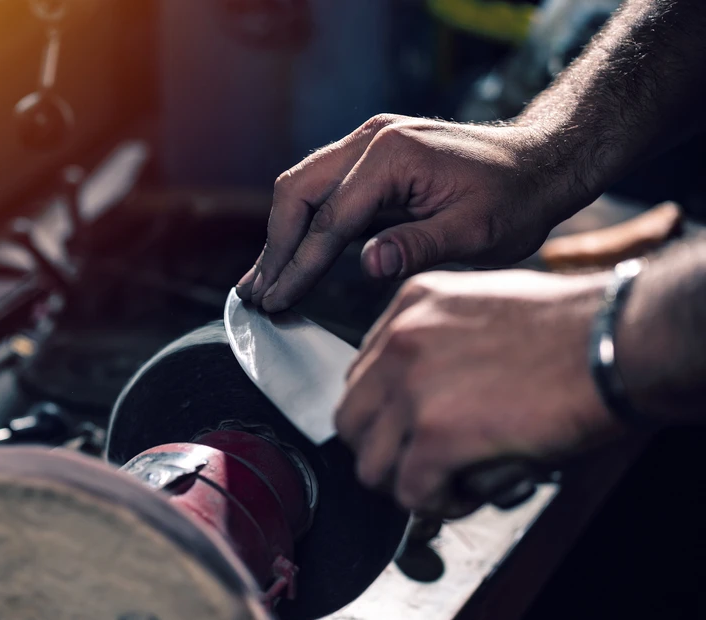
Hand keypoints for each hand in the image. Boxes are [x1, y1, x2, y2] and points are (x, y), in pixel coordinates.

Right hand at [236, 114, 591, 311]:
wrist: (540, 163)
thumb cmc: (515, 198)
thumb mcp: (476, 231)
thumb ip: (419, 246)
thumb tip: (367, 265)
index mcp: (392, 155)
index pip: (329, 218)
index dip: (299, 265)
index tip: (276, 301)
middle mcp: (371, 141)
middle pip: (297, 193)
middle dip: (274, 248)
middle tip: (256, 294)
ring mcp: (368, 145)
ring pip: (301, 189)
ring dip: (281, 237)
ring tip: (261, 281)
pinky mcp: (371, 159)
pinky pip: (322, 191)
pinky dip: (302, 226)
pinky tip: (292, 257)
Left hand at [335, 269, 622, 517]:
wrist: (613, 341)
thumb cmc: (571, 328)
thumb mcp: (483, 307)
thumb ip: (441, 341)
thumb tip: (425, 392)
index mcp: (409, 305)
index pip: (360, 374)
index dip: (384, 414)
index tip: (407, 431)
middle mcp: (399, 341)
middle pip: (352, 419)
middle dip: (382, 451)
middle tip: (418, 465)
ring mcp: (412, 387)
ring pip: (370, 464)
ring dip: (406, 482)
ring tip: (446, 482)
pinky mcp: (436, 434)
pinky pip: (410, 492)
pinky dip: (436, 504)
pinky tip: (465, 493)